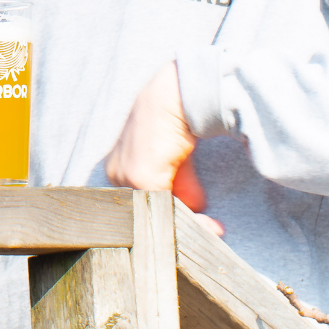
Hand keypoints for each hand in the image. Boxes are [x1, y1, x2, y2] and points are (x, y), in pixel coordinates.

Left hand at [105, 61, 222, 235]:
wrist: (174, 97)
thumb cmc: (175, 124)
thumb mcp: (176, 164)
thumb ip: (179, 188)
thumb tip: (198, 215)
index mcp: (118, 170)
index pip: (142, 206)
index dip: (171, 219)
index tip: (200, 227)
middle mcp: (114, 175)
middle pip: (148, 214)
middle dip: (181, 226)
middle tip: (211, 231)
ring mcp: (124, 177)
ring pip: (157, 215)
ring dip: (189, 225)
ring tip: (213, 229)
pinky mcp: (139, 177)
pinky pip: (165, 211)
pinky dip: (191, 220)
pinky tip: (211, 224)